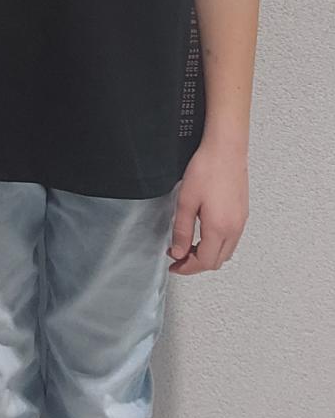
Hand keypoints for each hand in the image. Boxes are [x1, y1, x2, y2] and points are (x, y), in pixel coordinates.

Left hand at [168, 140, 247, 273]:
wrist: (226, 150)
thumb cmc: (207, 169)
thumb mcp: (185, 201)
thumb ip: (181, 230)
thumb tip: (178, 251)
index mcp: (219, 228)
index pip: (205, 262)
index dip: (187, 267)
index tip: (174, 264)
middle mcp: (234, 228)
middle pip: (217, 261)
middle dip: (197, 264)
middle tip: (179, 256)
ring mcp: (241, 222)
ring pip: (226, 252)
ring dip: (208, 254)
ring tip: (189, 246)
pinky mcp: (243, 214)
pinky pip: (232, 240)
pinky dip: (217, 244)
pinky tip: (204, 235)